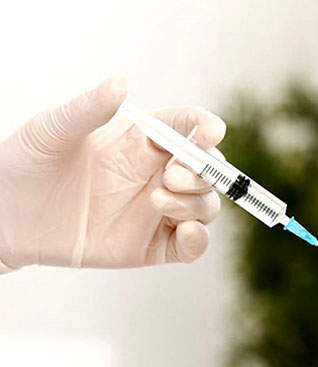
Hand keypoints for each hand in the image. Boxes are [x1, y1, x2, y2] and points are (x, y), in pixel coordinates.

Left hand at [0, 77, 225, 270]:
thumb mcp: (52, 131)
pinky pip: (189, 246)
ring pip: (204, 205)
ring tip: (158, 200)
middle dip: (203, 171)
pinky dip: (199, 240)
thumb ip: (88, 109)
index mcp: (139, 143)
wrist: (4, 218)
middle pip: (205, 170)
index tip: (211, 130)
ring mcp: (155, 212)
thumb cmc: (26, 166)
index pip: (185, 128)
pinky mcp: (149, 246)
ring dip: (196, 202)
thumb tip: (120, 83)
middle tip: (172, 175)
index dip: (204, 126)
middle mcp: (155, 175)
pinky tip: (187, 233)